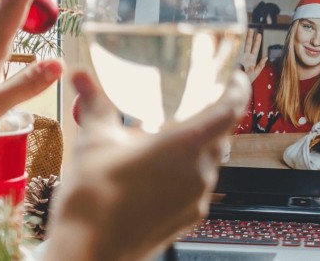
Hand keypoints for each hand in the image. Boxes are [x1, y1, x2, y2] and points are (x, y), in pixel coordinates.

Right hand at [48, 71, 249, 260]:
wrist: (88, 251)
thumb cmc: (93, 199)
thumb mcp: (94, 141)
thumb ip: (94, 105)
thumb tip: (82, 78)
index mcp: (185, 146)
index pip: (230, 110)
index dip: (237, 89)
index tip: (235, 77)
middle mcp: (199, 173)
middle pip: (221, 136)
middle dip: (211, 119)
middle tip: (191, 105)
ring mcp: (196, 199)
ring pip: (209, 163)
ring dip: (196, 149)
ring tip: (165, 142)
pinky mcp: (188, 219)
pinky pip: (197, 188)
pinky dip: (186, 175)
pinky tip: (157, 174)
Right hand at [238, 28, 265, 81]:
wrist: (237, 85)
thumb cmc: (246, 80)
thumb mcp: (256, 73)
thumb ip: (261, 65)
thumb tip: (266, 57)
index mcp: (251, 60)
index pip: (255, 48)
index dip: (257, 41)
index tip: (259, 34)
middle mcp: (245, 57)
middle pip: (248, 45)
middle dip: (250, 37)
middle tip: (251, 29)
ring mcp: (238, 57)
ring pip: (241, 46)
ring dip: (243, 39)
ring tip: (245, 31)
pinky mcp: (233, 59)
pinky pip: (235, 50)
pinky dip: (235, 45)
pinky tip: (235, 39)